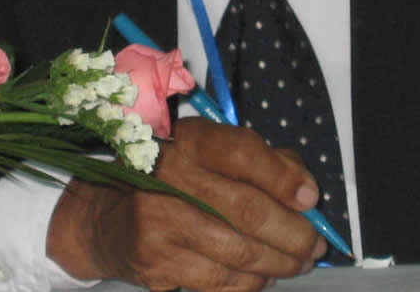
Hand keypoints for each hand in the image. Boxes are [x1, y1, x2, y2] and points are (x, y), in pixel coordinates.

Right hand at [47, 118, 326, 290]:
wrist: (104, 216)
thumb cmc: (171, 176)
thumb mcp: (208, 150)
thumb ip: (260, 160)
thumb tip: (305, 191)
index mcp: (188, 142)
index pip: (244, 154)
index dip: (285, 178)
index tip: (312, 198)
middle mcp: (170, 179)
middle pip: (249, 212)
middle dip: (294, 234)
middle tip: (315, 245)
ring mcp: (160, 226)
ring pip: (239, 253)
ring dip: (280, 263)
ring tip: (298, 262)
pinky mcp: (155, 265)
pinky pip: (218, 281)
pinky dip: (250, 283)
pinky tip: (262, 276)